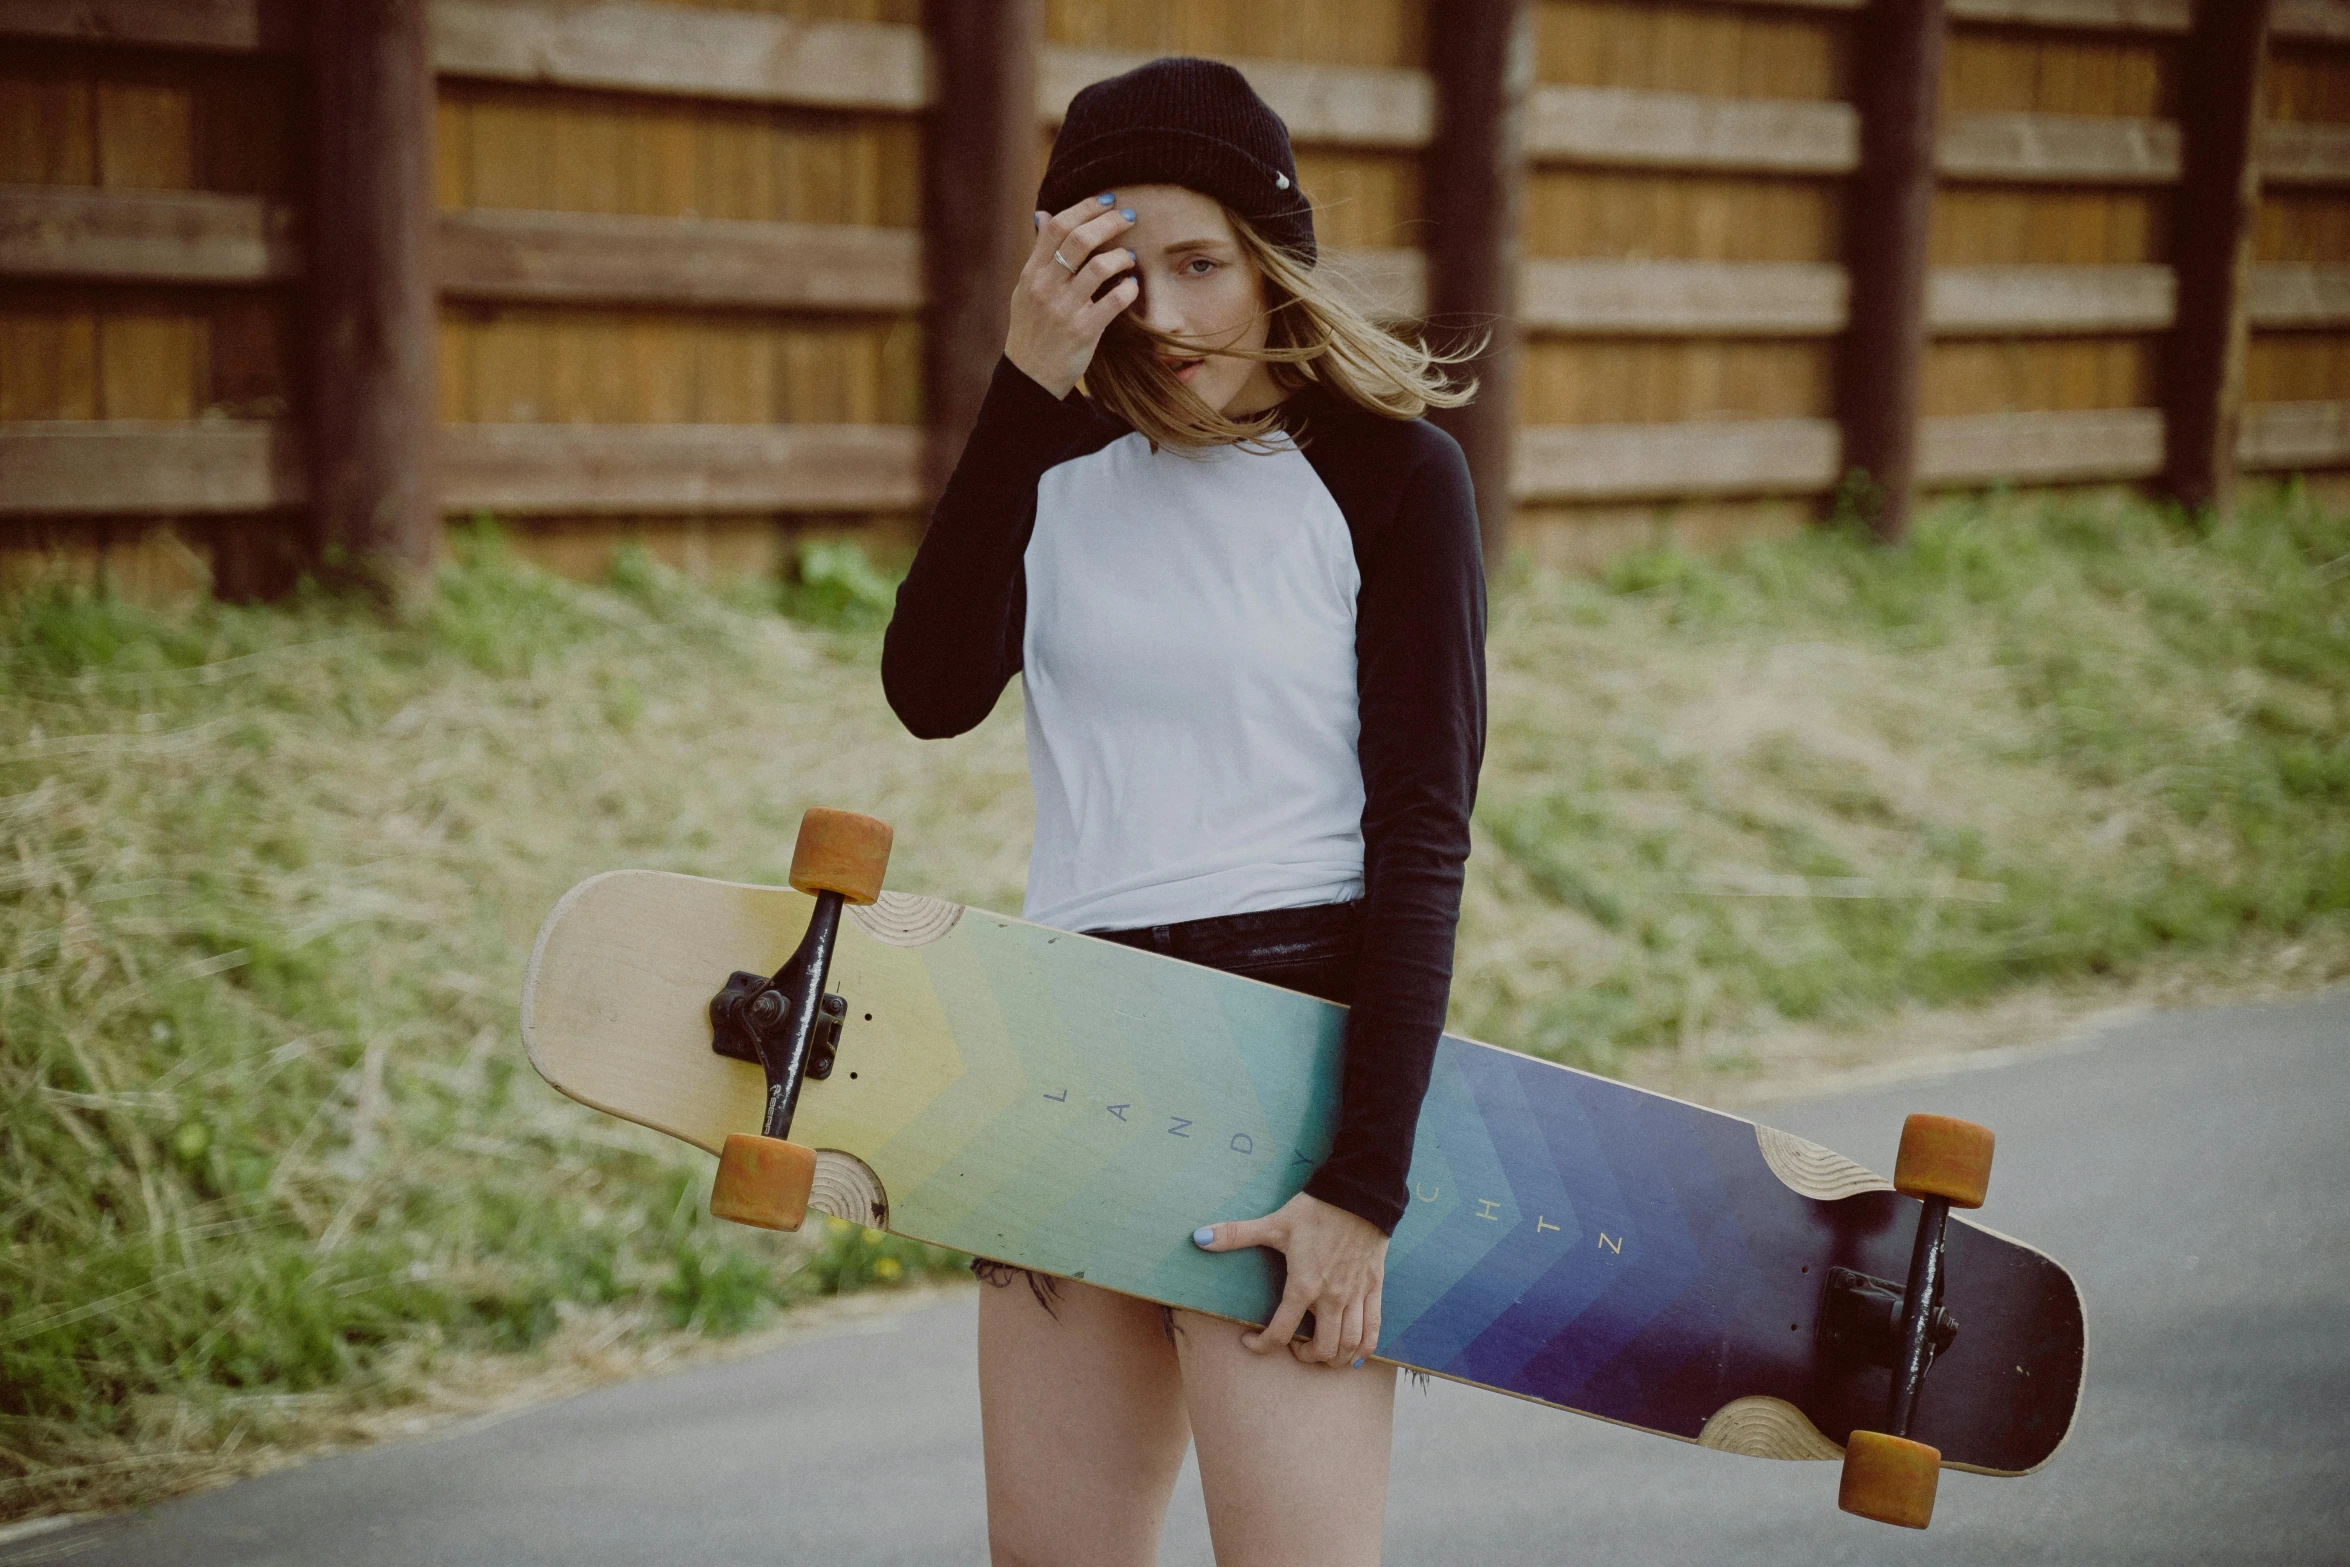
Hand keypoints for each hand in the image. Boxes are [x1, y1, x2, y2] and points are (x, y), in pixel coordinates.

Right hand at [1006, 193, 1138, 398]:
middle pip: (1080, 239)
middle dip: (1110, 222)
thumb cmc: (1032, 329)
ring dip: (1122, 256)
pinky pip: (1114, 301)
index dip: (1085, 207)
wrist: (1030, 377)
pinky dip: (1128, 289)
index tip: (1107, 201)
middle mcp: (1045, 287)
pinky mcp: (1083, 331)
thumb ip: (1038, 254)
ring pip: (1099, 267)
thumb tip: (1043, 215)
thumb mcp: (1025, 289)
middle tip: (1129, 217)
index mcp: (1031, 273)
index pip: (1057, 226)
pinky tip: (1132, 286)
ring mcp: (1064, 309)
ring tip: (1130, 256)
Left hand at [1195, 1191, 1387, 1366]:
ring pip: (1350, 1346)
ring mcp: (1356, 1296)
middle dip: (1306, 1356)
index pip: (1280, 1332)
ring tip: (1322, 1350)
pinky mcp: (1373, 1289)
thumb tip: (1198, 1238)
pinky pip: (1373, 1330)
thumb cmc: (1316, 1210)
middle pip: (1323, 1349)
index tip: (1250, 1341)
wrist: (1360, 1193)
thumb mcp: (1274, 1223)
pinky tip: (1353, 1351)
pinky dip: (1364, 1348)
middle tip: (1294, 1346)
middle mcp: (1332, 1297)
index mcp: (1304, 1286)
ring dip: (1335, 1357)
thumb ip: (1235, 1234)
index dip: (1261, 1345)